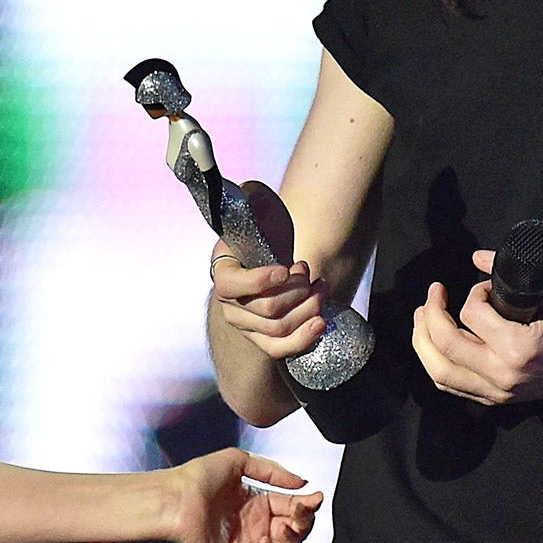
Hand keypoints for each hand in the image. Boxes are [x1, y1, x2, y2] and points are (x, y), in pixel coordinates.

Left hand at [170, 448, 324, 542]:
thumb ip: (272, 471)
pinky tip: (268, 540)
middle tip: (300, 513)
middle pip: (295, 532)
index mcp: (259, 503)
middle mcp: (256, 525)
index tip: (315, 497)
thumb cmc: (199, 476)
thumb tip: (302, 482)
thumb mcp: (239, 461)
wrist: (175, 497)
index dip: (306, 505)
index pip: (292, 508)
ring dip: (292, 542)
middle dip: (303, 523)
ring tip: (282, 528)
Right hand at [210, 181, 329, 362]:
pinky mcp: (263, 339)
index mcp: (221, 272)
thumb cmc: (263, 234)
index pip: (232, 285)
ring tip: (320, 287)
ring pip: (279, 328)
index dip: (261, 280)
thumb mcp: (256, 209)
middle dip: (298, 290)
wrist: (268, 259)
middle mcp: (229, 304)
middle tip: (309, 272)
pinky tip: (321, 321)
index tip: (288, 267)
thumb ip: (251, 197)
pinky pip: (280, 349)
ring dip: (309, 307)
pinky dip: (303, 338)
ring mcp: (245, 325)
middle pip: (267, 309)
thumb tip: (253, 192)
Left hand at [410, 249, 542, 405]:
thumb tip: (476, 257)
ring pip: (440, 371)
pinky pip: (451, 384)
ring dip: (423, 341)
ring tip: (422, 316)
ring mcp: (497, 392)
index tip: (484, 288)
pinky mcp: (495, 399)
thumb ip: (513, 268)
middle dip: (430, 315)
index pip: (472, 316)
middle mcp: (503, 374)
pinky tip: (433, 342)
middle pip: (445, 346)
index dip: (472, 294)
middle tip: (433, 294)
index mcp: (519, 348)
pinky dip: (436, 361)